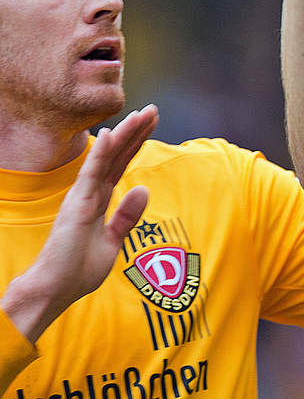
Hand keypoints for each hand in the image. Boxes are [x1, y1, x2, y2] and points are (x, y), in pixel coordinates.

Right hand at [1, 106, 158, 343]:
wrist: (55, 288)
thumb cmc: (78, 268)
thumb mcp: (113, 241)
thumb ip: (127, 216)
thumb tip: (143, 189)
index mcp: (99, 200)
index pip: (121, 165)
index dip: (136, 144)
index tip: (152, 124)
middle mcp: (90, 193)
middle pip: (117, 156)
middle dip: (136, 132)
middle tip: (153, 109)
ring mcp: (83, 196)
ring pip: (107, 158)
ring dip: (125, 135)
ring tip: (142, 114)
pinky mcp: (77, 205)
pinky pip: (91, 173)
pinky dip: (101, 153)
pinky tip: (111, 133)